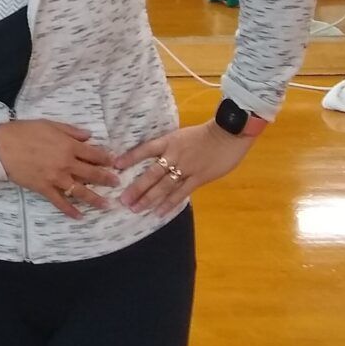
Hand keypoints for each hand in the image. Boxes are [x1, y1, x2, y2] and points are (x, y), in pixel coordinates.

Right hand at [0, 120, 118, 219]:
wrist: (0, 147)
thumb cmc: (24, 132)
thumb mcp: (49, 124)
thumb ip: (71, 131)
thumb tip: (89, 135)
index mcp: (69, 146)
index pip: (94, 154)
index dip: (107, 159)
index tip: (116, 163)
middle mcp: (66, 163)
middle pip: (92, 174)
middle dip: (107, 179)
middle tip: (117, 184)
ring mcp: (56, 178)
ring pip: (81, 191)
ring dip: (95, 199)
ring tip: (107, 205)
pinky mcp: (44, 188)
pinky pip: (60, 202)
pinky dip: (70, 210)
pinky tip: (79, 216)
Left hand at [117, 121, 253, 215]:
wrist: (229, 133)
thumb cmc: (206, 133)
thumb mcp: (182, 136)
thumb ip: (170, 147)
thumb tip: (158, 158)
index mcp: (169, 142)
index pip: (145, 150)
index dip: (130, 157)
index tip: (116, 166)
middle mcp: (174, 155)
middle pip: (151, 174)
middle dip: (136, 188)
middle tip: (123, 200)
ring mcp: (186, 168)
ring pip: (164, 186)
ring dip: (149, 198)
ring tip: (136, 209)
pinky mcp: (199, 178)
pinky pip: (181, 193)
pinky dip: (169, 203)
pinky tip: (159, 212)